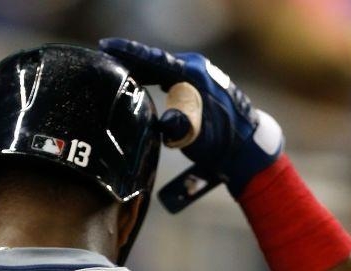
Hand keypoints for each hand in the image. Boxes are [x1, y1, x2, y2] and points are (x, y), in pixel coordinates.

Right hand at [99, 38, 283, 205]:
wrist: (246, 144)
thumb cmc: (223, 141)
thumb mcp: (199, 137)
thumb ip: (181, 127)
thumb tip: (165, 120)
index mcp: (192, 74)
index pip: (154, 59)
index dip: (128, 52)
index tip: (106, 45)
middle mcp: (195, 67)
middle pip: (154, 61)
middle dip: (129, 60)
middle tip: (104, 61)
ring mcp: (198, 73)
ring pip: (161, 68)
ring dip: (141, 71)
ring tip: (118, 73)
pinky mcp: (199, 82)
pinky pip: (170, 75)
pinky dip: (153, 78)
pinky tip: (142, 83)